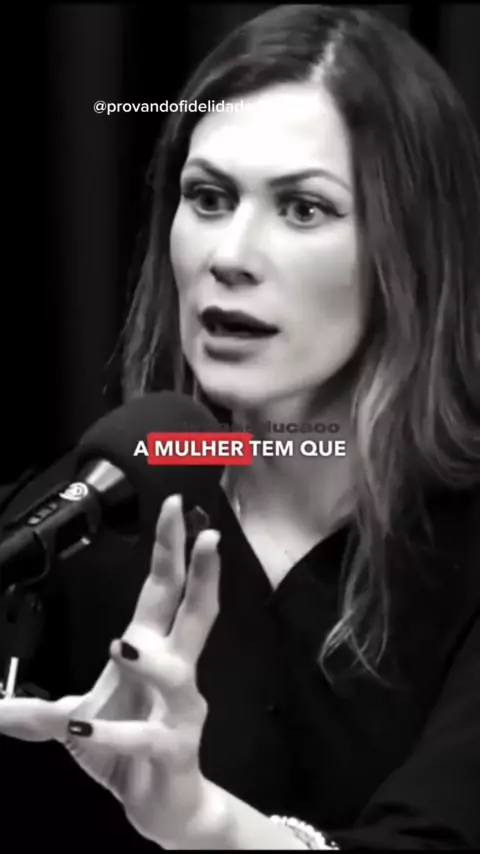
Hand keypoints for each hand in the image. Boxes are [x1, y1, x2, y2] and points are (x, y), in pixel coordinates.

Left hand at [0, 494, 221, 846]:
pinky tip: (84, 729)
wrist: (169, 808)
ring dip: (149, 659)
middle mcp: (176, 671)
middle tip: (208, 534)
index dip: (172, 550)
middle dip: (201, 572)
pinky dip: (112, 734)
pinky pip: (142, 737)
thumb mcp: (77, 723)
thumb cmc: (130, 752)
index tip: (176, 509)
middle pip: (194, 612)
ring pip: (176, 673)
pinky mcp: (173, 749)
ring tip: (119, 646)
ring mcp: (180, 710)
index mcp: (152, 652)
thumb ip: (37, 712)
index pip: (165, 591)